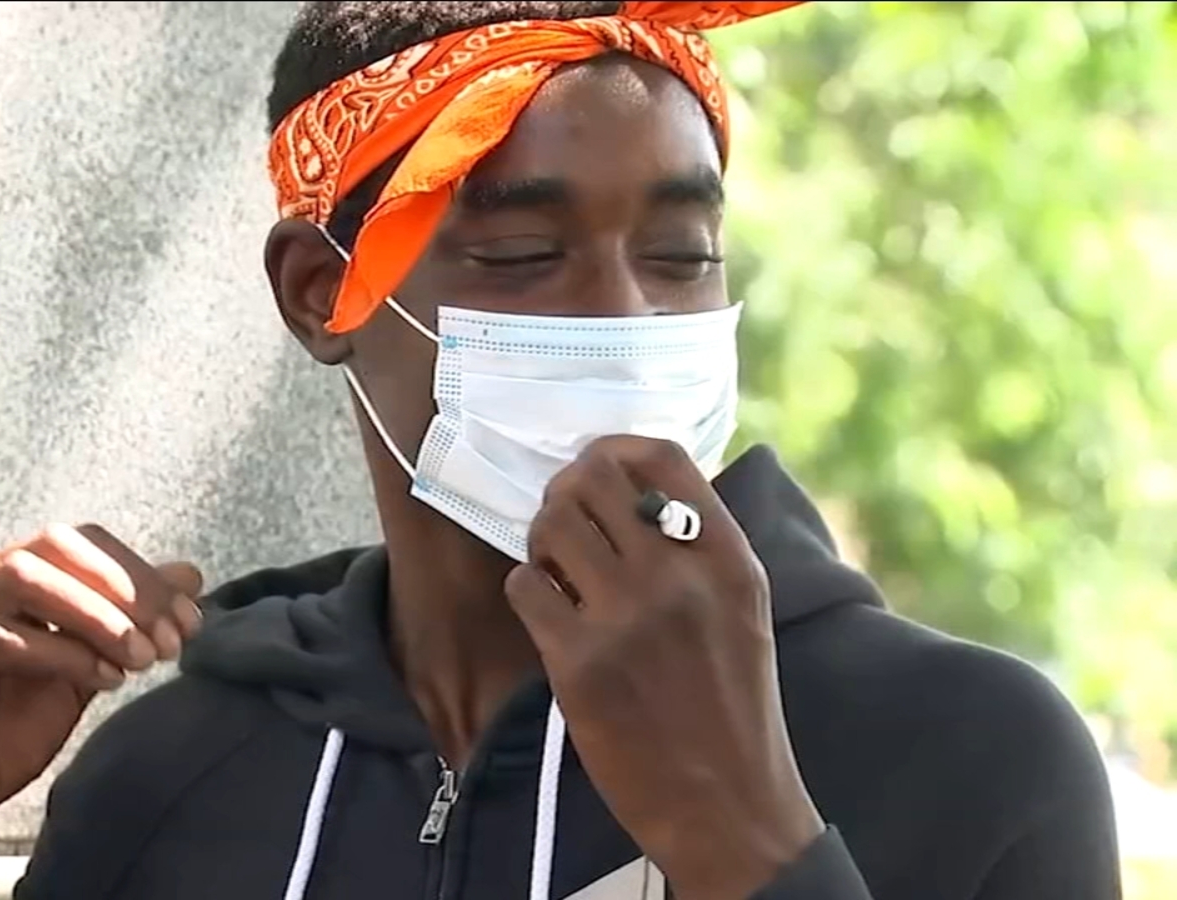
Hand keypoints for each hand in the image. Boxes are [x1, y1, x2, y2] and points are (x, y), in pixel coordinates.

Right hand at [0, 523, 203, 867]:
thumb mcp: (79, 673)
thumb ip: (123, 623)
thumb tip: (189, 576)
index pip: (77, 540)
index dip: (140, 572)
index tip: (191, 619)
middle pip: (54, 545)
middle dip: (126, 587)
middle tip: (170, 638)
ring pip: (26, 577)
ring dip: (97, 614)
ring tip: (141, 659)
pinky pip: (0, 638)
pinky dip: (63, 653)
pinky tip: (102, 682)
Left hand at [504, 437, 821, 899]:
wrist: (728, 807)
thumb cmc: (733, 710)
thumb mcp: (743, 612)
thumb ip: (700, 549)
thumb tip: (636, 493)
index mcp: (728, 559)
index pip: (664, 458)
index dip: (617, 448)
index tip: (599, 465)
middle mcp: (678, 576)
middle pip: (594, 479)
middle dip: (566, 492)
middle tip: (564, 521)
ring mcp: (625, 617)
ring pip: (551, 526)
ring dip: (542, 539)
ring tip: (556, 569)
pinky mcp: (579, 662)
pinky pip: (525, 587)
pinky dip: (527, 591)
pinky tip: (548, 614)